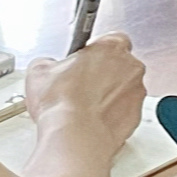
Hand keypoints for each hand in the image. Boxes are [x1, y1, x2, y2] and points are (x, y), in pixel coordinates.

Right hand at [34, 34, 148, 159]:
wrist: (74, 137)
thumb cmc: (63, 104)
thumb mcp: (40, 71)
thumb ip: (49, 62)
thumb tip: (47, 67)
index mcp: (112, 47)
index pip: (111, 39)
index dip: (95, 51)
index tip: (83, 60)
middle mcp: (131, 68)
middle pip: (120, 65)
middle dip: (103, 73)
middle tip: (80, 85)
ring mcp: (136, 94)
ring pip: (124, 90)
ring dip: (108, 95)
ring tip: (83, 106)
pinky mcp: (135, 118)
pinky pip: (124, 112)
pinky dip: (112, 116)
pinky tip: (91, 120)